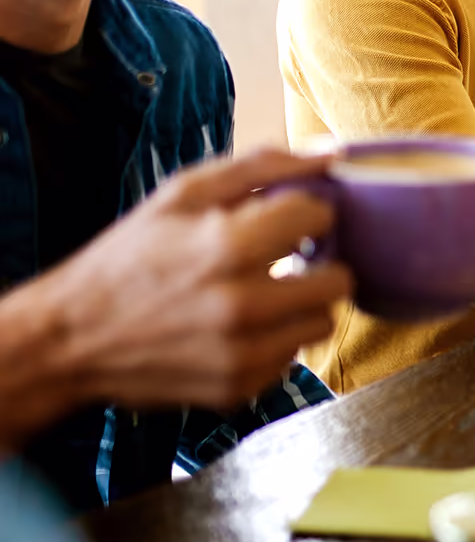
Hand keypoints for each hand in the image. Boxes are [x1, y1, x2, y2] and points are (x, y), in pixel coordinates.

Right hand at [38, 149, 352, 410]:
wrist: (69, 339)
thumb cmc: (129, 256)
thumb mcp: (183, 194)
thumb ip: (263, 167)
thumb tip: (332, 152)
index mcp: (229, 245)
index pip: (320, 217)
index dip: (306, 212)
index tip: (286, 218)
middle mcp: (243, 305)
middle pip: (338, 280)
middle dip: (318, 264)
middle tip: (287, 260)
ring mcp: (243, 353)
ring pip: (322, 323)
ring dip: (300, 306)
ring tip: (262, 293)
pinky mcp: (239, 388)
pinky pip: (290, 358)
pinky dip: (274, 341)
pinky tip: (239, 328)